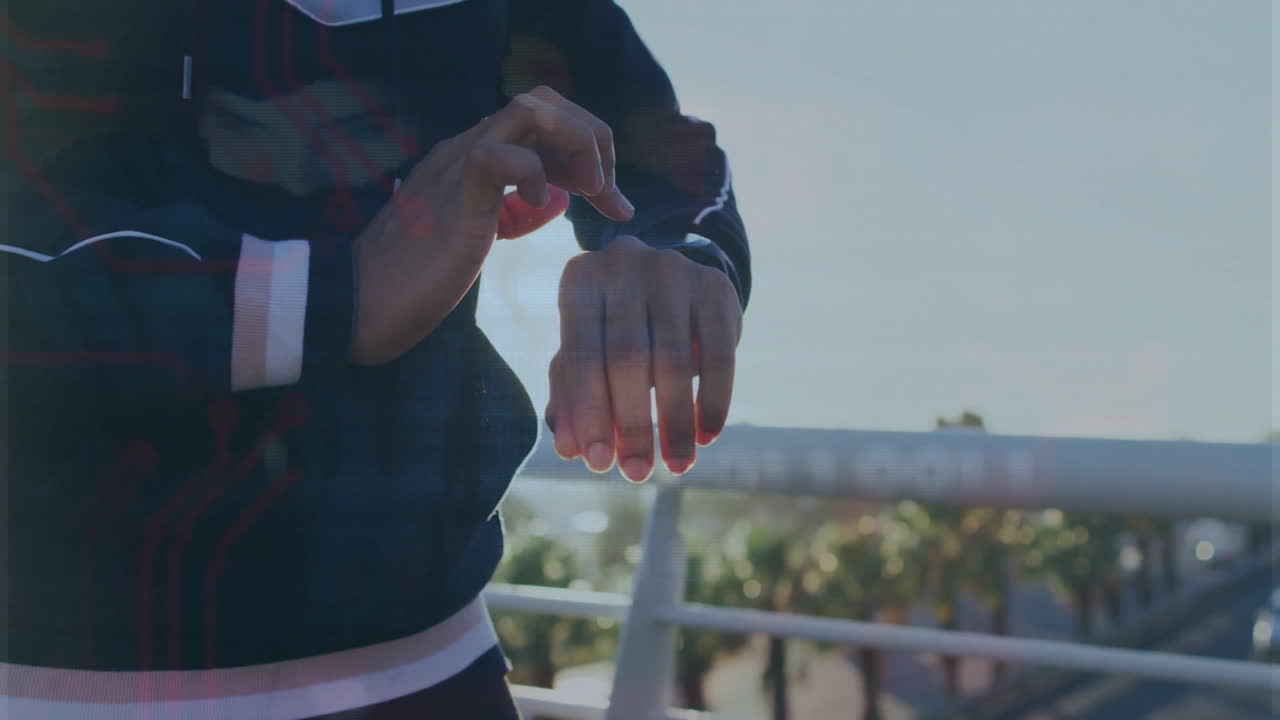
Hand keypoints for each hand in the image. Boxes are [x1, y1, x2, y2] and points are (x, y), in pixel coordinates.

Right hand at [350, 86, 633, 364]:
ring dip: (578, 142)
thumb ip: (513, 210)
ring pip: (532, 109)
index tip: (614, 199)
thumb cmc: (416, 278)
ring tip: (590, 188)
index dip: (590, 150)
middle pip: (546, 101)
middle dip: (594, 136)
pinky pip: (502, 153)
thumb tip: (556, 198)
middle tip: (608, 190)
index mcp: (477, 156)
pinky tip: (543, 204)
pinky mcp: (455, 193)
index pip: (545, 121)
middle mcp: (469, 147)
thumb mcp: (479, 233)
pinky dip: (537, 172)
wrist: (361, 303)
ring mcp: (460, 164)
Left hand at [546, 235, 742, 481]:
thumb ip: (572, 396)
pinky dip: (713, 401)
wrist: (668, 280)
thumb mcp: (586, 352)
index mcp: (580, 281)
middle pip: (628, 360)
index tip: (599, 464)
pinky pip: (718, 355)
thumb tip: (569, 448)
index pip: (581, 357)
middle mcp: (624, 264)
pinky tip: (706, 436)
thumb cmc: (613, 327)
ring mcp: (673, 270)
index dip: (589, 415)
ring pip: (673, 362)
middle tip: (636, 473)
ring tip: (676, 465)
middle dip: (633, 425)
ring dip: (674, 423)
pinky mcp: (715, 287)